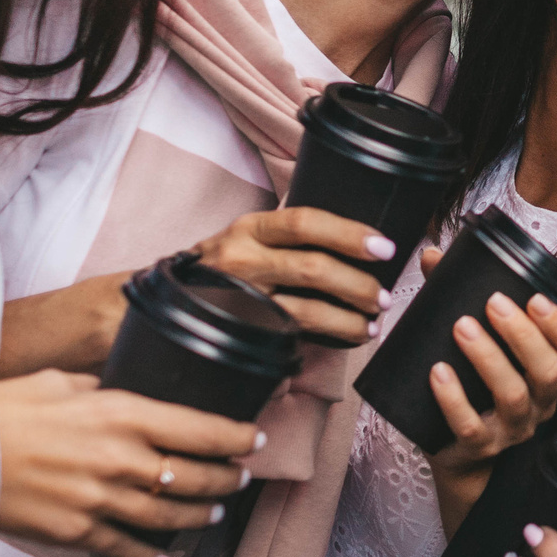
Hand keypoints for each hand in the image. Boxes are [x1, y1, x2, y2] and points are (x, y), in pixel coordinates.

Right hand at [0, 370, 260, 556]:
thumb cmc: (3, 411)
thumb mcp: (62, 382)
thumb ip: (103, 388)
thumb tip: (124, 390)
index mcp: (122, 415)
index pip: (201, 429)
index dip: (236, 438)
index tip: (255, 440)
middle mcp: (121, 460)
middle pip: (195, 477)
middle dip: (226, 479)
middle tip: (241, 478)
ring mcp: (101, 501)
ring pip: (170, 517)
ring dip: (200, 517)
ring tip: (216, 513)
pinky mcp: (77, 532)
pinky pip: (125, 548)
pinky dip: (149, 556)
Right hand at [193, 207, 398, 345]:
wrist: (171, 298)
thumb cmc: (224, 266)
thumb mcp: (248, 238)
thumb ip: (289, 236)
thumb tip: (353, 240)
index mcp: (250, 228)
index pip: (304, 222)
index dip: (348, 233)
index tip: (383, 246)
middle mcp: (241, 258)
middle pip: (312, 267)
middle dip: (358, 282)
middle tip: (385, 294)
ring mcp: (240, 296)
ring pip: (306, 307)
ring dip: (350, 315)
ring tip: (374, 318)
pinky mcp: (242, 328)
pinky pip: (295, 332)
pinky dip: (332, 332)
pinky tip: (353, 333)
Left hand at [426, 291, 556, 532]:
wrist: (458, 453)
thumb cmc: (476, 389)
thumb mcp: (479, 343)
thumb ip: (459, 296)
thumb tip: (434, 255)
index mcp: (549, 376)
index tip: (537, 298)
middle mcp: (539, 404)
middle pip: (548, 372)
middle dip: (523, 335)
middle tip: (493, 302)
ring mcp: (511, 429)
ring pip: (513, 395)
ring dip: (488, 357)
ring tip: (461, 326)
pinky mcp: (477, 447)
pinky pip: (469, 426)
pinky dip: (453, 397)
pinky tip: (438, 372)